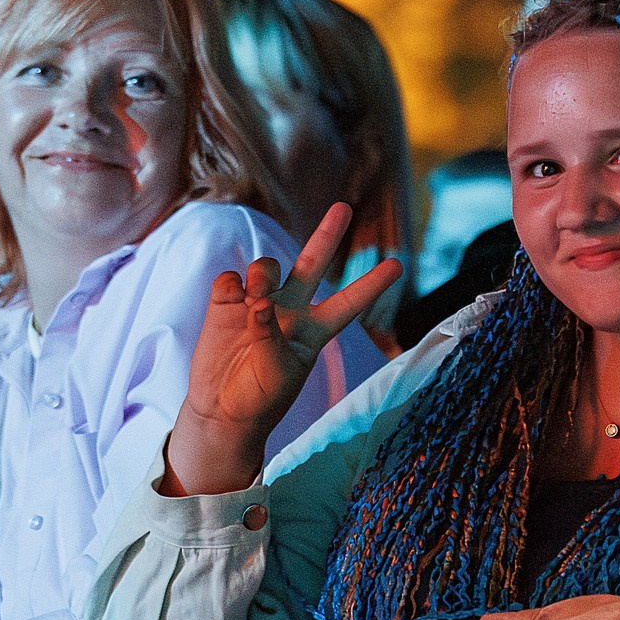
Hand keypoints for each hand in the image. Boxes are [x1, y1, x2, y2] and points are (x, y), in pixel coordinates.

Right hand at [164, 204, 401, 494]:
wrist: (221, 411)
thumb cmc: (261, 397)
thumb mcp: (278, 371)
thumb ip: (270, 333)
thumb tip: (256, 300)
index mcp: (315, 330)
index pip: (349, 302)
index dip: (372, 284)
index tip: (398, 265)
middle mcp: (290, 310)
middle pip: (312, 265)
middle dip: (326, 236)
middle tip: (343, 207)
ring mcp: (257, 303)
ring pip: (268, 268)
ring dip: (265, 272)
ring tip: (258, 290)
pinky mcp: (225, 304)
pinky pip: (230, 279)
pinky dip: (232, 284)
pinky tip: (231, 297)